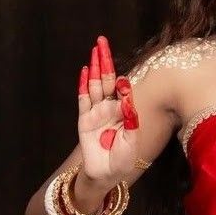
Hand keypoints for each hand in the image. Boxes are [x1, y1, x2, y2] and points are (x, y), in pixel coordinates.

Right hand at [77, 36, 139, 185]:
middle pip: (107, 79)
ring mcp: (96, 112)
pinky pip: (83, 99)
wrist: (106, 174)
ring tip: (95, 50)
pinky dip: (84, 85)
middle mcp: (110, 108)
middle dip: (105, 60)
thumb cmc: (123, 159)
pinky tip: (85, 71)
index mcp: (124, 112)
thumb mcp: (132, 140)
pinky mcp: (84, 119)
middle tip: (102, 41)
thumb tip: (129, 99)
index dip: (122, 80)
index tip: (124, 77)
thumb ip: (130, 120)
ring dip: (95, 67)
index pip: (123, 89)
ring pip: (95, 85)